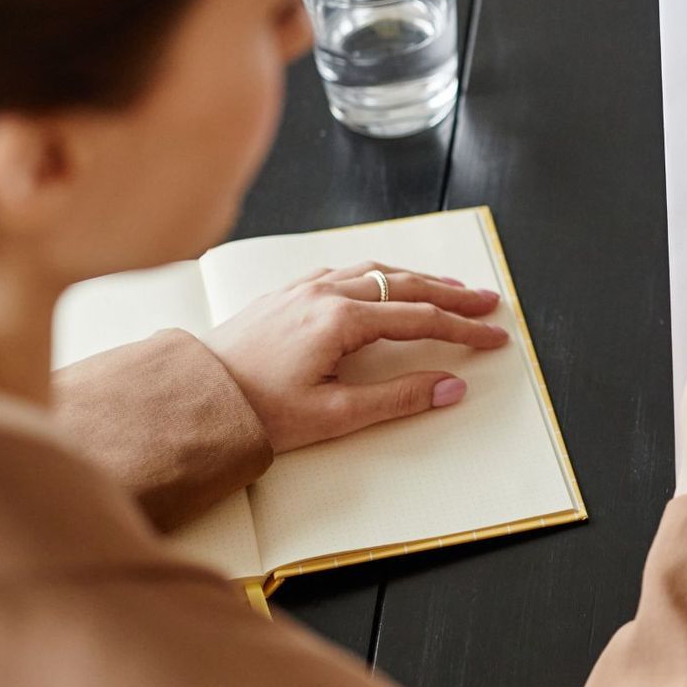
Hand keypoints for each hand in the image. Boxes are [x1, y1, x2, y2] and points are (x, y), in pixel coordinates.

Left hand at [204, 263, 508, 453]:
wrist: (193, 400)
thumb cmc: (255, 411)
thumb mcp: (333, 416)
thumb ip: (398, 398)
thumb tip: (451, 387)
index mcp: (340, 320)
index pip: (420, 318)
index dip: (462, 328)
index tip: (493, 335)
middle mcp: (325, 294)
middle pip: (406, 285)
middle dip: (452, 294)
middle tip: (487, 301)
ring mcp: (303, 290)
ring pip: (376, 271)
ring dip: (418, 278)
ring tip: (447, 286)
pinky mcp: (286, 295)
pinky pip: (344, 272)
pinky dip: (378, 274)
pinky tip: (383, 281)